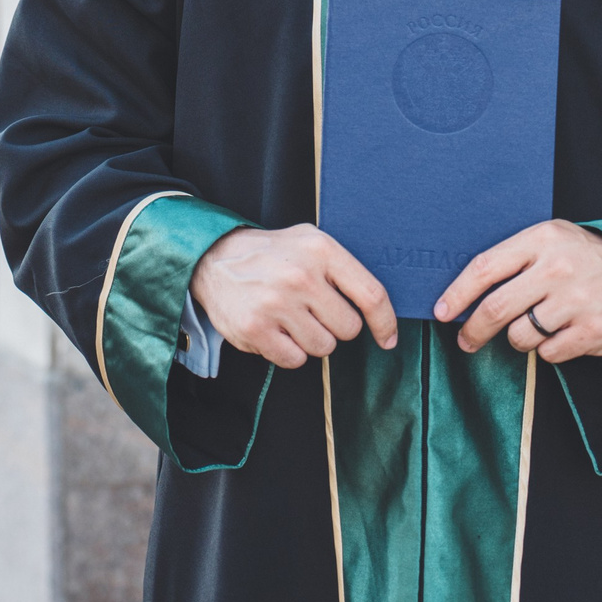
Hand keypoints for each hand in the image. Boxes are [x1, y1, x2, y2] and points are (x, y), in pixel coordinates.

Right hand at [189, 224, 398, 369]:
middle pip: (349, 329)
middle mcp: (301, 276)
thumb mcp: (310, 241)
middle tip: (312, 310)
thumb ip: (344, 268)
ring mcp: (276, 304)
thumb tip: (381, 310)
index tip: (387, 339)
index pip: (371, 295)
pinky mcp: (255, 329)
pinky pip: (294, 360)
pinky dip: (288, 351)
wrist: (213, 258)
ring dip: (311, 340)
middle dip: (335, 326)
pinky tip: (275, 329)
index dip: (385, 323)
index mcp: (321, 250)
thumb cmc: (272, 254)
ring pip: (323, 348)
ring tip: (290, 318)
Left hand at [432, 220, 601, 363]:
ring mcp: (576, 301)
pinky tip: (562, 334)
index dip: (457, 294)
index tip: (441, 311)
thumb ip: (516, 259)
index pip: (485, 267)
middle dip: (473, 330)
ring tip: (537, 326)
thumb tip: (466, 290)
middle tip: (466, 340)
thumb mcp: (554, 242)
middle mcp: (557, 268)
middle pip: (495, 308)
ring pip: (520, 335)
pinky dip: (548, 350)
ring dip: (519, 339)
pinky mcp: (592, 331)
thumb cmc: (589, 260)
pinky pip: (548, 353)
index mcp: (542, 240)